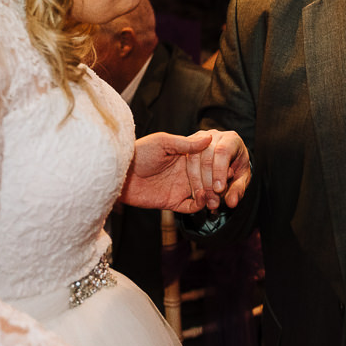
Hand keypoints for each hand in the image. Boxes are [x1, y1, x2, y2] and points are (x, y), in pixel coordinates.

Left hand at [121, 130, 250, 212]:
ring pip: (204, 194)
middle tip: (225, 183)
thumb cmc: (138, 152)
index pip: (208, 161)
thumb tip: (209, 138)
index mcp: (185, 156)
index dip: (218, 164)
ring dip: (212, 195)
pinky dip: (200, 205)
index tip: (228, 165)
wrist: (117, 174)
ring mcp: (180, 187)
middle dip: (218, 182)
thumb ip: (186, 143)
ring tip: (217, 193)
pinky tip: (202, 198)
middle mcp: (185, 172)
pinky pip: (191, 207)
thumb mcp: (163, 142)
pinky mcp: (173, 202)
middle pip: (209, 179)